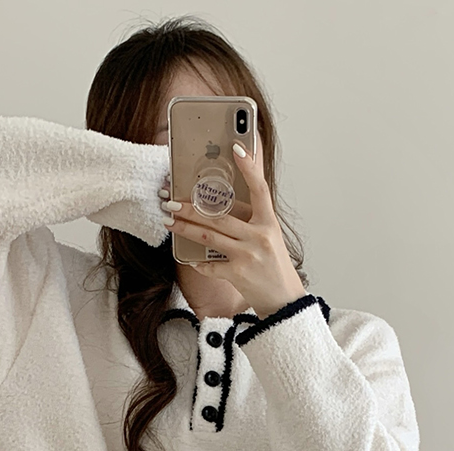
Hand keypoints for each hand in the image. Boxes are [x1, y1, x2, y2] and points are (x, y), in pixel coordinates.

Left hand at [162, 144, 305, 317]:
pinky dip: (198, 262)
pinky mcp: (237, 274)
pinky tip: (190, 257)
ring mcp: (248, 256)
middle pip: (220, 216)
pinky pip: (210, 265)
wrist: (283, 300)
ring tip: (169, 222)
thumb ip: (252, 220)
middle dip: (191, 208)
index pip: (260, 189)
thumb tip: (226, 203)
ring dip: (185, 229)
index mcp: (269, 223)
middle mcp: (259, 237)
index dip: (249, 168)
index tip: (236, 148)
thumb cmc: (274, 267)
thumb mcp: (270, 237)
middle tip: (171, 200)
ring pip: (209, 237)